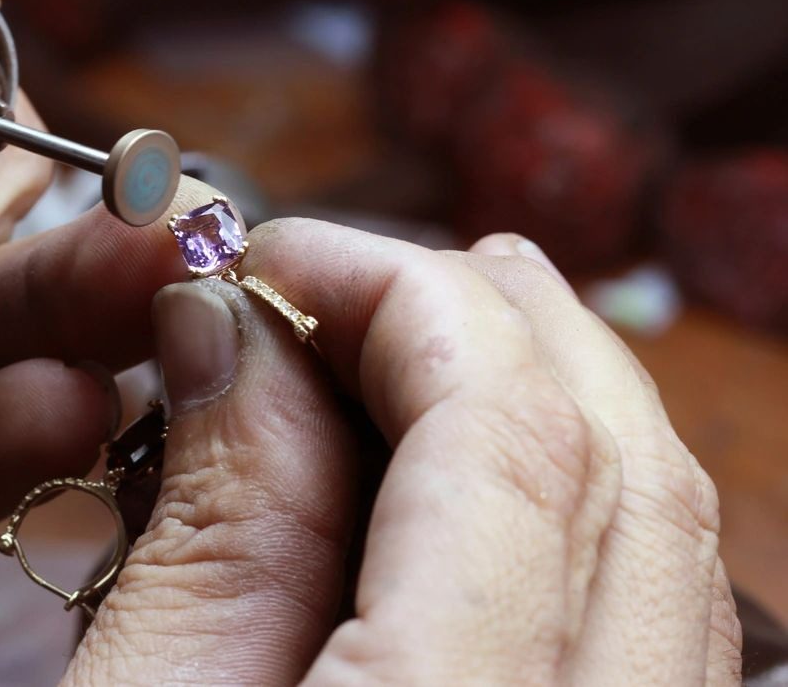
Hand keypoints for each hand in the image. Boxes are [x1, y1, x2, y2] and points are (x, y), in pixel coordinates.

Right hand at [0, 181, 738, 683]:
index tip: (267, 260)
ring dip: (530, 396)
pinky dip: (552, 499)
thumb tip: (228, 329)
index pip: (508, 429)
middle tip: (337, 273)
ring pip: (655, 532)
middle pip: (619, 462)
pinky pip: (638, 612)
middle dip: (476, 318)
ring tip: (399, 338)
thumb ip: (216, 517)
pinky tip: (455, 472)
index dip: (392, 294)